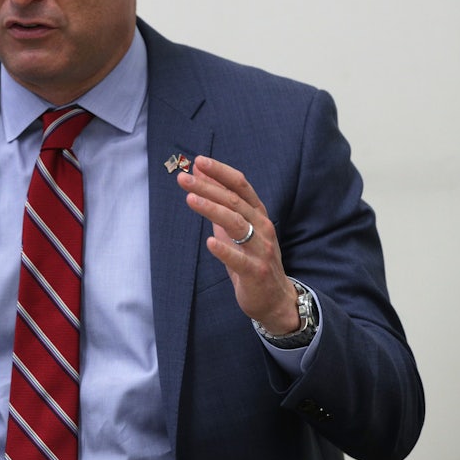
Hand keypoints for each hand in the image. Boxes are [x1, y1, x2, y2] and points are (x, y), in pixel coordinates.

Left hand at [177, 155, 299, 334]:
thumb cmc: (252, 259)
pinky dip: (225, 250)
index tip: (199, 161)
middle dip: (208, 187)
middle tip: (184, 178)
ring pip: (236, 224)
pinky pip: (240, 259)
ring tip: (190, 199)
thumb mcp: (236, 229)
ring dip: (212, 210)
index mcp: (257, 214)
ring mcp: (261, 249)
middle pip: (235, 202)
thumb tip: (200, 176)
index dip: (221, 172)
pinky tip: (210, 242)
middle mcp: (262, 228)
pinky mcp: (256, 272)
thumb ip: (221, 204)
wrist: (275, 299)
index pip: (241, 186)